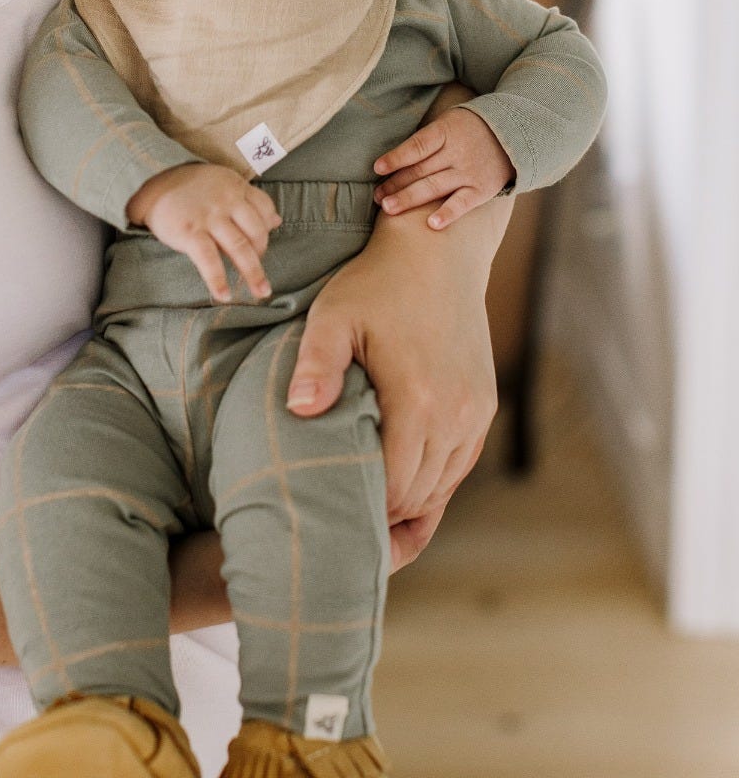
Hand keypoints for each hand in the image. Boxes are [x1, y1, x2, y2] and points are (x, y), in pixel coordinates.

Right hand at [126, 163, 281, 301]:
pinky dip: (218, 280)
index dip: (267, 231)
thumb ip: (249, 200)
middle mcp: (227, 201)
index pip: (264, 209)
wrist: (150, 182)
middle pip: (256, 232)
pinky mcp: (190, 232)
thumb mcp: (223, 182)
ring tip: (260, 293)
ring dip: (252, 273)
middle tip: (265, 282)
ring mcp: (209, 217)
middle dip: (262, 259)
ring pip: (240, 248)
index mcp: (235, 187)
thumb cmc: (188, 186)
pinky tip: (224, 295)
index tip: (262, 248)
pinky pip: (209, 260)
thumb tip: (276, 221)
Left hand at [284, 196, 508, 566]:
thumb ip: (316, 364)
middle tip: (344, 530)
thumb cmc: (375, 283)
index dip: (366, 513)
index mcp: (418, 401)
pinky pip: (461, 462)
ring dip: (411, 501)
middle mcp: (455, 414)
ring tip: (370, 515)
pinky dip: (435, 480)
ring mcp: (475, 410)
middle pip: (421, 495)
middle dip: (386, 516)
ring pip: (444, 484)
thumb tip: (299, 411)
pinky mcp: (483, 403)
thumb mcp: (334, 316)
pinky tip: (404, 486)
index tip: (333, 519)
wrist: (437, 252)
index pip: (395, 488)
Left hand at [373, 107, 515, 229]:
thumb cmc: (468, 129)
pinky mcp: (481, 189)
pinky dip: (447, 213)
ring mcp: (469, 171)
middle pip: (421, 169)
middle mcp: (457, 152)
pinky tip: (431, 224)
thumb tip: (391, 161)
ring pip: (434, 187)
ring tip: (388, 209)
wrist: (512, 133)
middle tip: (377, 197)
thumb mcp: (448, 123)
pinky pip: (462, 203)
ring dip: (409, 198)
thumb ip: (425, 140)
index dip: (397, 157)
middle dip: (395, 184)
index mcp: (446, 132)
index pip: (418, 146)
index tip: (378, 168)